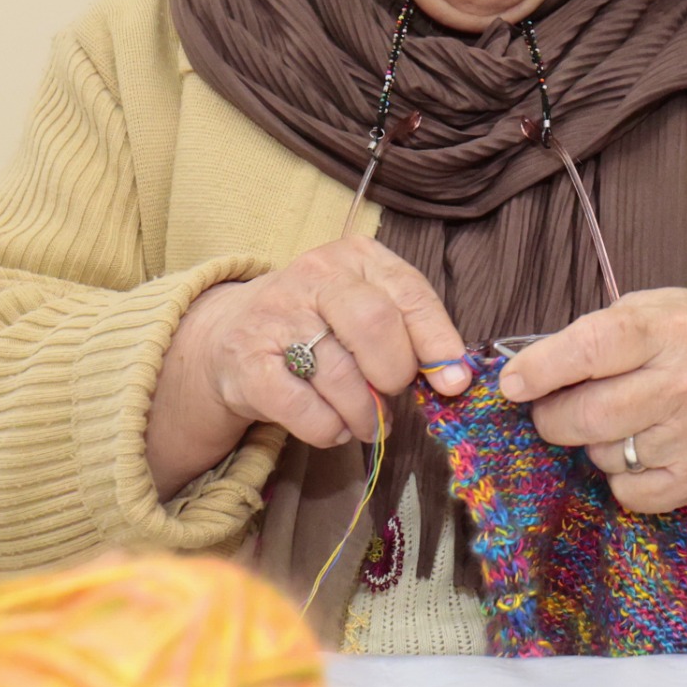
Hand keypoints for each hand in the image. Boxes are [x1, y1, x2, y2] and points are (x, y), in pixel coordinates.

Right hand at [146, 238, 470, 499]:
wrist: (231, 334)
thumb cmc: (319, 323)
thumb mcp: (366, 307)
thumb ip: (411, 333)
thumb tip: (455, 377)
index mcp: (355, 256)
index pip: (410, 294)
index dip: (438, 342)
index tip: (453, 382)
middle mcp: (314, 276)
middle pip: (375, 326)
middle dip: (394, 374)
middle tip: (391, 395)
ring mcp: (277, 317)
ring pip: (342, 377)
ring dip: (364, 415)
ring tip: (366, 422)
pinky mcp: (250, 364)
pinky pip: (304, 410)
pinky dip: (328, 430)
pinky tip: (333, 427)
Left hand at [499, 290, 686, 525]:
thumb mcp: (660, 310)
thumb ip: (600, 331)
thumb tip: (527, 371)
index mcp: (672, 329)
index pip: (593, 348)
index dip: (543, 368)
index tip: (512, 383)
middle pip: (588, 414)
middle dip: (551, 417)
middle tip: (550, 410)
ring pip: (602, 454)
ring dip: (593, 443)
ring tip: (623, 420)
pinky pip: (626, 492)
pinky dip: (620, 476)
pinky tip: (642, 449)